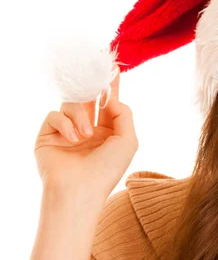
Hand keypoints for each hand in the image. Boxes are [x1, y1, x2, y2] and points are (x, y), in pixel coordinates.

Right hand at [34, 71, 138, 202]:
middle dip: (92, 85)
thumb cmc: (107, 169)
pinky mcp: (47, 135)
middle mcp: (88, 131)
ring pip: (71, 104)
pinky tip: (74, 139)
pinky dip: (65, 123)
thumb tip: (111, 97)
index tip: (113, 68)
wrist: (79, 190)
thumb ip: (124, 114)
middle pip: (88, 98)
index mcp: (108, 133)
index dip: (110, 87)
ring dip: (81, 115)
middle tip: (95, 71)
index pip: (108, 104)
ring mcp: (67, 132)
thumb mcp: (128, 141)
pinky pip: (54, 115)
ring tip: (87, 135)